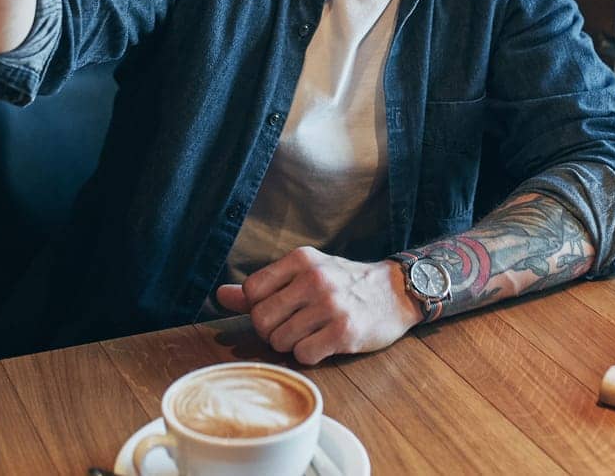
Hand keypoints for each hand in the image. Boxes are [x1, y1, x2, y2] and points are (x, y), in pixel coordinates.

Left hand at [215, 247, 422, 365]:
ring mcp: (330, 306)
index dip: (258, 307)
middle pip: (261, 320)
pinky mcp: (344, 332)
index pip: (252, 291)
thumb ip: (263, 286)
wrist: (395, 292)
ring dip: (290, 344)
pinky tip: (323, 343)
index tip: (277, 309)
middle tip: (290, 328)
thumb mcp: (304, 273)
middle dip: (270, 331)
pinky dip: (308, 355)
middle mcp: (314, 279)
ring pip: (280, 341)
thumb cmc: (343, 283)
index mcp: (301, 259)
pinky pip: (303, 355)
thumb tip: (220, 296)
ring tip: (310, 334)